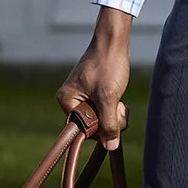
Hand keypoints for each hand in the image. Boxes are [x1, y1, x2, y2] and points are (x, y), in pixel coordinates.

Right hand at [59, 7, 132, 146]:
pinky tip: (120, 98)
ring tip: (120, 100)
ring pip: (101, 119)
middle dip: (109, 120)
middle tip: (118, 106)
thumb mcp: (109, 98)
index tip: (111, 115)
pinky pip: (104, 110)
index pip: (82, 129)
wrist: (114, 41)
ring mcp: (83, 97)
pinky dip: (114, 107)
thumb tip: (110, 146)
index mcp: (67, 101)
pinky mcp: (95, 94)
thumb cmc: (108, 65)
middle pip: (92, 126)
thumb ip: (109, 124)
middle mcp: (71, 100)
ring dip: (114, 114)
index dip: (99, 128)